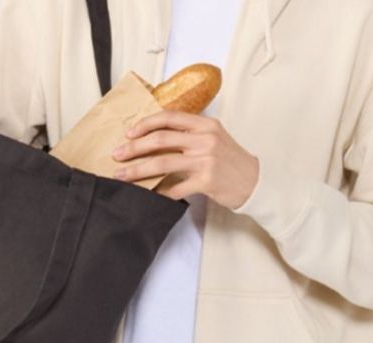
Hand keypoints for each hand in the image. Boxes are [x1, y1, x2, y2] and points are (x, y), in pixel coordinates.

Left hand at [111, 110, 258, 209]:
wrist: (255, 182)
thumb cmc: (230, 161)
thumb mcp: (213, 139)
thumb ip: (189, 135)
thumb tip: (155, 139)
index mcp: (204, 124)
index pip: (168, 117)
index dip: (145, 124)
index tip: (129, 133)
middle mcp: (205, 139)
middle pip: (160, 139)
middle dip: (134, 148)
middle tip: (117, 155)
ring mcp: (206, 160)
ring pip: (162, 163)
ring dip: (138, 170)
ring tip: (122, 176)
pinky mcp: (206, 181)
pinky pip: (175, 188)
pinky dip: (159, 192)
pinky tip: (147, 195)